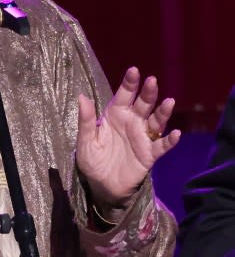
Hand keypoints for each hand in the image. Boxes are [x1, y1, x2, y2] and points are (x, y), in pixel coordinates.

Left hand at [76, 67, 180, 206]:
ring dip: (163, 112)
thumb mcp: (85, 141)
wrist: (101, 186)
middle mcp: (132, 122)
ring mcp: (143, 137)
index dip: (129, 83)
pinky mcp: (149, 154)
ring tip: (169, 102)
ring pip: (156, 121)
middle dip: (148, 92)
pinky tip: (175, 134)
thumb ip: (86, 121)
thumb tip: (82, 97)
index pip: (124, 95)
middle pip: (143, 104)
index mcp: (115, 115)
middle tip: (152, 81)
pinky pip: (162, 145)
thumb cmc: (93, 161)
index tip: (134, 70)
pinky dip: (169, 140)